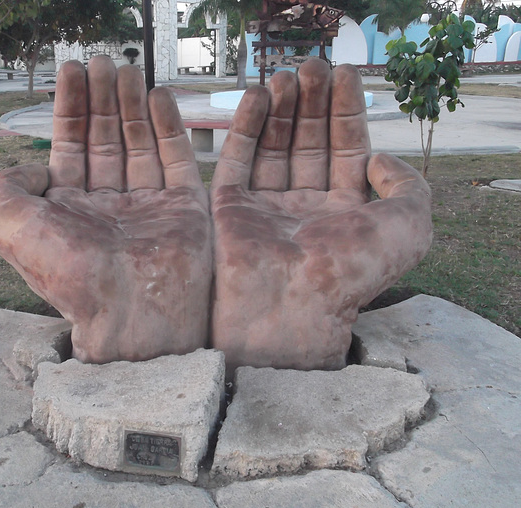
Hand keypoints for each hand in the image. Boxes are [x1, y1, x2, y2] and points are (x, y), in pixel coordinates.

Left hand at [0, 56, 211, 363]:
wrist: (133, 312)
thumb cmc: (72, 274)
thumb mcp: (9, 228)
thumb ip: (1, 189)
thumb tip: (25, 168)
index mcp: (70, 211)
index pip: (69, 148)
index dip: (70, 108)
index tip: (72, 71)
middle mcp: (108, 206)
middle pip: (106, 140)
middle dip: (102, 100)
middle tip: (103, 61)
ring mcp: (148, 206)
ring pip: (139, 144)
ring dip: (132, 106)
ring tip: (128, 70)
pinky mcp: (184, 208)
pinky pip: (176, 160)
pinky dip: (169, 128)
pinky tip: (158, 98)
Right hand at [210, 58, 432, 372]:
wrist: (292, 306)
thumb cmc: (352, 270)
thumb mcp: (411, 225)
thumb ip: (409, 185)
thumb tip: (378, 157)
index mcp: (345, 214)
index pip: (346, 151)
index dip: (346, 112)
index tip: (345, 74)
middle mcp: (306, 209)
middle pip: (309, 143)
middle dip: (312, 104)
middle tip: (312, 66)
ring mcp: (266, 208)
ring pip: (274, 146)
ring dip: (281, 109)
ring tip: (286, 74)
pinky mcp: (230, 209)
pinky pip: (238, 160)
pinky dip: (246, 127)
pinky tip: (258, 95)